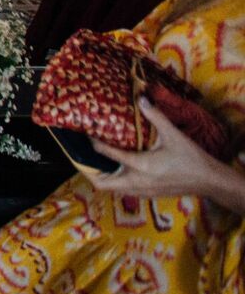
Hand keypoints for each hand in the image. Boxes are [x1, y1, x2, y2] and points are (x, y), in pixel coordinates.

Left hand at [88, 100, 238, 200]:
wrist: (209, 180)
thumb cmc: (191, 158)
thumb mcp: (173, 135)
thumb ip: (155, 116)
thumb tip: (142, 98)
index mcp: (140, 166)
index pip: (108, 154)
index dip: (94, 143)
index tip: (87, 134)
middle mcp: (137, 182)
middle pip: (102, 183)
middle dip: (89, 170)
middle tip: (85, 156)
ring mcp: (142, 191)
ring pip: (112, 189)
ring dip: (102, 177)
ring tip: (97, 161)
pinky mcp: (148, 195)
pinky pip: (123, 191)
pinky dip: (115, 182)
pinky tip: (116, 169)